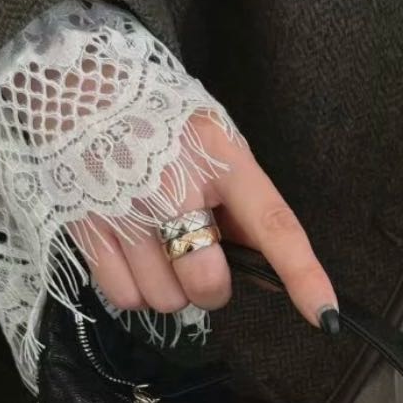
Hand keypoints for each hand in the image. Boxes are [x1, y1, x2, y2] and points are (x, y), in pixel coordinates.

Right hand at [68, 109, 338, 330]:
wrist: (75, 86)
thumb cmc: (160, 121)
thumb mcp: (214, 143)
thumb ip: (241, 201)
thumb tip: (266, 264)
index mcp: (222, 159)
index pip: (273, 225)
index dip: (303, 275)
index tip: (327, 315)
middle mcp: (174, 184)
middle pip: (208, 283)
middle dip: (211, 286)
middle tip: (198, 256)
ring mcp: (126, 210)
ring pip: (165, 300)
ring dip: (169, 288)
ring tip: (156, 246)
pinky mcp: (87, 228)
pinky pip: (125, 297)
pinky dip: (134, 290)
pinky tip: (132, 255)